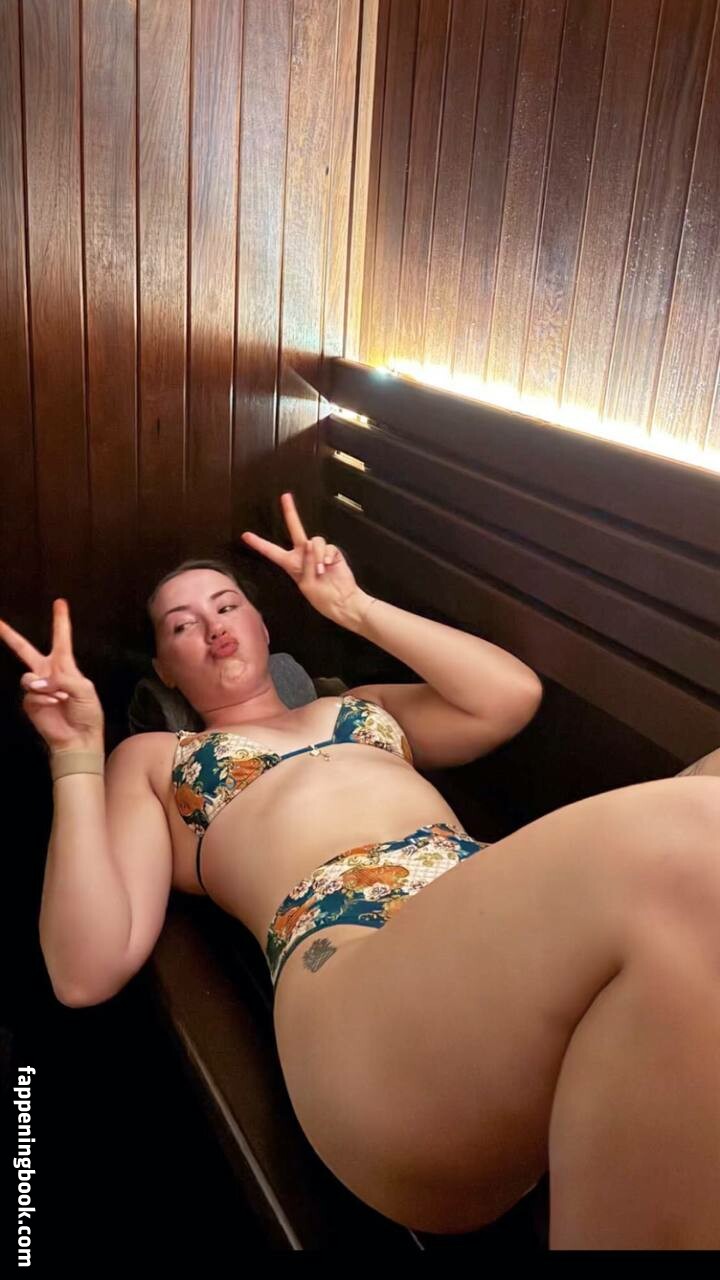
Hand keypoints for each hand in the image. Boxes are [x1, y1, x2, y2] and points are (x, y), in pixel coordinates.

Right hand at [0, 599, 104, 752]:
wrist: (79, 738)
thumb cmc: (87, 713)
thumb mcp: (85, 689)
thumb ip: (64, 678)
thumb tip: (39, 681)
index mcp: (65, 665)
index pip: (61, 639)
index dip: (60, 621)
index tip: (60, 603)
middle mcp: (48, 673)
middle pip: (24, 650)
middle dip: (10, 636)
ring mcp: (37, 688)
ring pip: (28, 677)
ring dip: (44, 686)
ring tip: (58, 696)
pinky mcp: (30, 703)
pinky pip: (31, 695)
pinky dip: (43, 699)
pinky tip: (54, 705)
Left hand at [240, 493, 373, 624]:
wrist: (341, 601)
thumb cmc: (322, 597)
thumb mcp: (307, 584)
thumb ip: (306, 564)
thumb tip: (310, 544)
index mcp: (291, 564)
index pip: (272, 552)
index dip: (259, 544)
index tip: (245, 536)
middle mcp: (303, 554)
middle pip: (295, 529)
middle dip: (290, 512)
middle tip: (285, 496)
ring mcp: (318, 552)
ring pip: (314, 541)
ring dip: (316, 557)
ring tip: (320, 571)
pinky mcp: (332, 553)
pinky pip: (327, 548)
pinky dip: (327, 557)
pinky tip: (328, 567)